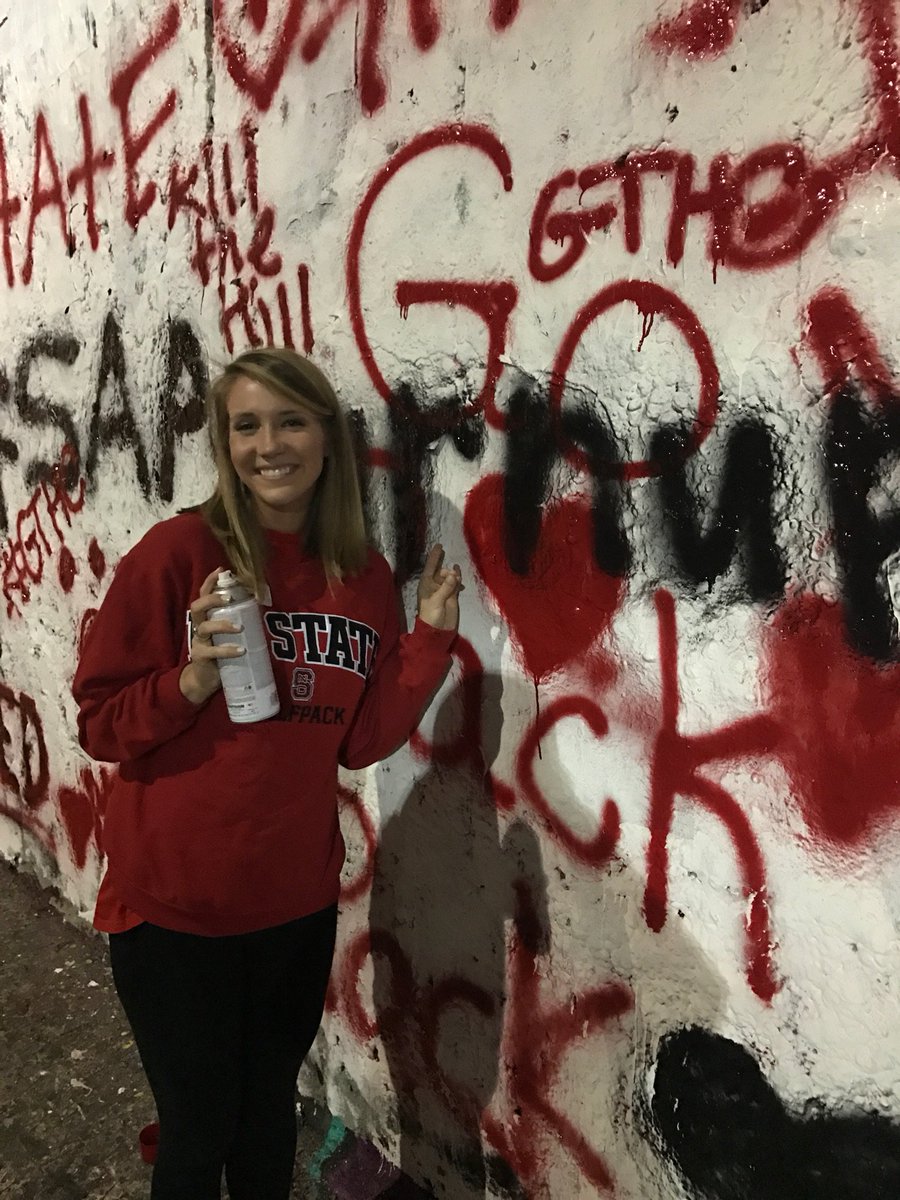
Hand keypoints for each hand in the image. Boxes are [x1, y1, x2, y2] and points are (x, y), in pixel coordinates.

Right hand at [179, 568, 244, 705]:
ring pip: (204, 627)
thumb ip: (237, 620)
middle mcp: (199, 626)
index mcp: (205, 618)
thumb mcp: (227, 634)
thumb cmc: (220, 652)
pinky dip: (227, 650)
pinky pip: (212, 651)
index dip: (210, 582)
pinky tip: (240, 650)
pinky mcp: (200, 657)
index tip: (221, 570)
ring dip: (222, 624)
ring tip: (239, 627)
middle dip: (212, 598)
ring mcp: (198, 641)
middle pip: (198, 606)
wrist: (205, 680)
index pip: (204, 595)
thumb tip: (259, 605)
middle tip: (230, 597)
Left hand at [417, 545, 462, 631]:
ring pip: (450, 577)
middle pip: (441, 571)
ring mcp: (444, 590)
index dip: (434, 556)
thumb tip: (454, 574)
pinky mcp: (452, 596)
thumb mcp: (437, 601)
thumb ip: (446, 587)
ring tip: (457, 579)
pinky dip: (458, 579)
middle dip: (447, 571)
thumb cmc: (431, 615)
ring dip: (454, 575)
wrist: (437, 631)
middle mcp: (434, 585)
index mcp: (426, 584)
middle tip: (453, 577)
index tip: (439, 546)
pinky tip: (460, 576)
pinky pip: (455, 583)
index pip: (430, 567)